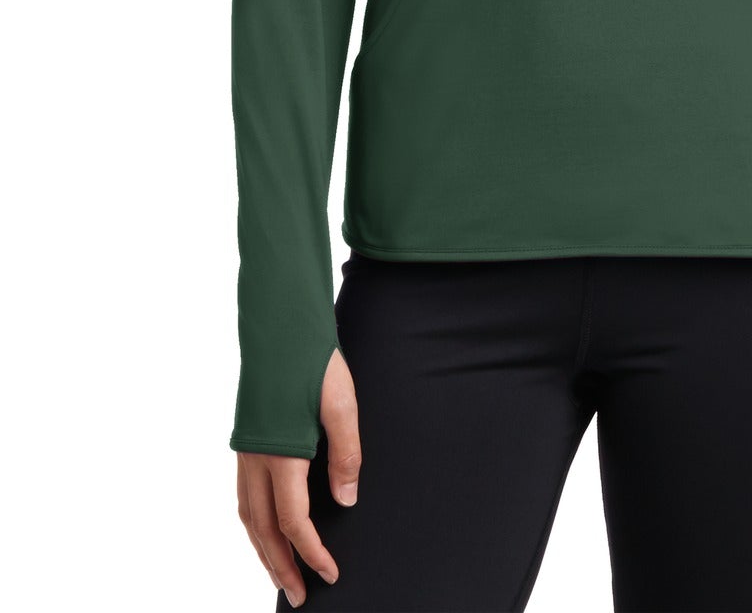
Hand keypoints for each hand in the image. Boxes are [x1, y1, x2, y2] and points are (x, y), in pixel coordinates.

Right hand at [236, 345, 361, 606]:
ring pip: (248, 517)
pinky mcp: (246, 441)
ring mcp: (246, 451)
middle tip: (300, 596)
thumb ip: (346, 455)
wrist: (280, 325)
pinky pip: (244, 497)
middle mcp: (256, 459)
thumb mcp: (342, 404)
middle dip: (281, 566)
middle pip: (264, 530)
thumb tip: (346, 503)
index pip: (294, 521)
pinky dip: (254, 524)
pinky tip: (266, 530)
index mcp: (281, 453)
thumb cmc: (313, 361)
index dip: (312, 552)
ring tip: (281, 574)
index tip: (330, 573)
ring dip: (263, 550)